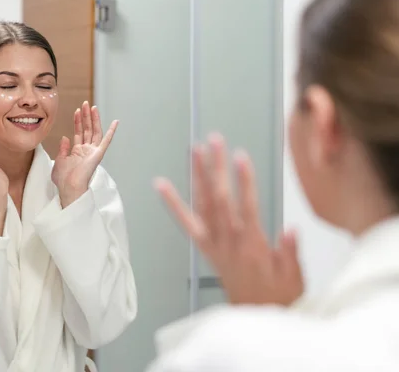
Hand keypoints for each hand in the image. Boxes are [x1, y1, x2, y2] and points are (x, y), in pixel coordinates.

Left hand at [52, 101, 117, 207]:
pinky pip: (106, 141)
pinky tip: (115, 122)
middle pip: (87, 129)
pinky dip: (111, 131)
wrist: (69, 187)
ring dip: (94, 119)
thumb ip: (63, 148)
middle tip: (86, 104)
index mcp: (77, 152)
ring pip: (95, 132)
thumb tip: (65, 137)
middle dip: (86, 116)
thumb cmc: (63, 179)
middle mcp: (86, 151)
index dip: (78, 121)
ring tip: (93, 107)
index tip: (77, 110)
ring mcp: (93, 152)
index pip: (79, 133)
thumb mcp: (59, 160)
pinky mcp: (98, 154)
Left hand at [154, 133, 302, 305]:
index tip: (240, 158)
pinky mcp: (205, 247)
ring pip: (203, 205)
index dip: (243, 181)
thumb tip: (290, 230)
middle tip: (214, 141)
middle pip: (220, 199)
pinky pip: (187, 222)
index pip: (246, 207)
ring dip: (198, 177)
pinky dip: (174, 204)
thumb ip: (289, 252)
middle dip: (217, 168)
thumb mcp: (293, 277)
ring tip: (196, 151)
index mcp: (252, 245)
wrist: (254, 315)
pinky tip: (162, 186)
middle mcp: (228, 241)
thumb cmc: (277, 294)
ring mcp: (214, 242)